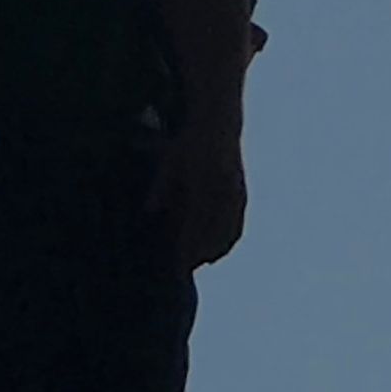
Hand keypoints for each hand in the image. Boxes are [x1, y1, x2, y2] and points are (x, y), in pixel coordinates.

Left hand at [144, 124, 246, 269]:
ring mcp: (235, 193)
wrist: (218, 124)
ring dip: (215, 250)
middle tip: (186, 267)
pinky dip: (229, 239)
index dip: (187, 247)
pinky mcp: (241, 192)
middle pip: (212, 234)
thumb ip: (161, 186)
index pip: (195, 225)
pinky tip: (220, 248)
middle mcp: (223, 191)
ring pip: (228, 231)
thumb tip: (149, 210)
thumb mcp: (169, 162)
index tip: (177, 263)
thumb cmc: (188, 143)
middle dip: (199, 253)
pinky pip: (237, 223)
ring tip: (201, 262)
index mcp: (204, 184)